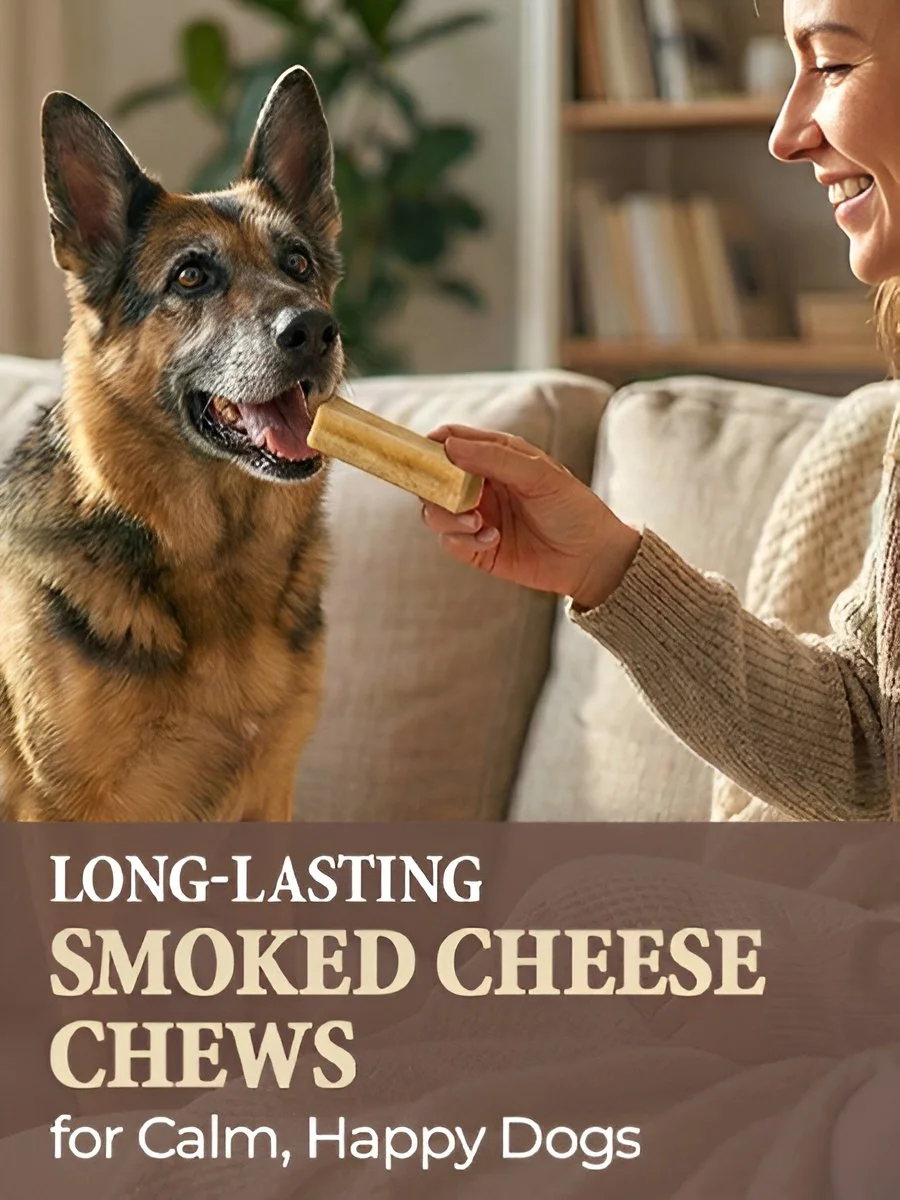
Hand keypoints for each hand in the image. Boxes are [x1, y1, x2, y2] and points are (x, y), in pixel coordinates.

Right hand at [421, 425, 641, 608]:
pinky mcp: (477, 549)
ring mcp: (477, 517)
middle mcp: (481, 486)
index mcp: (496, 458)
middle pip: (435, 480)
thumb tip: (449, 445)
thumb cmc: (573, 508)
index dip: (433, 444)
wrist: (592, 558)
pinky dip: (464, 540)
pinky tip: (493, 539)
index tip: (423, 451)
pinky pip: (450, 542)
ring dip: (449, 517)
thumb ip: (494, 458)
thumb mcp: (539, 475)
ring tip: (477, 523)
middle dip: (434, 486)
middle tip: (446, 493)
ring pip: (435, 512)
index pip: (453, 442)